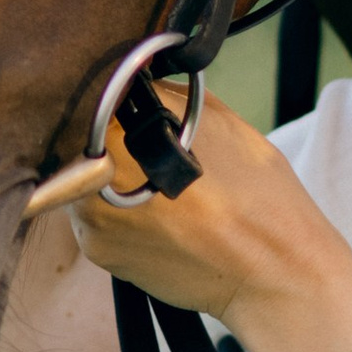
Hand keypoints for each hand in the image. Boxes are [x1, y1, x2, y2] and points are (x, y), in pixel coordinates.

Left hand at [67, 94, 351, 335]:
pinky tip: (157, 216)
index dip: (111, 103)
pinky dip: (117, 213)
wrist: (271, 272)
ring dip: (109, 178)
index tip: (130, 109)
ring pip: (84, 181)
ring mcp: (89, 221)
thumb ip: (160, 95)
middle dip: (108, 143)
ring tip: (156, 185)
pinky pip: (95, 218)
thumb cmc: (255, 194)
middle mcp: (93, 177)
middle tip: (148, 148)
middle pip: (80, 143)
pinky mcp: (98, 255)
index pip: (89, 100)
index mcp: (118, 133)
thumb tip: (131, 79)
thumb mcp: (213, 118)